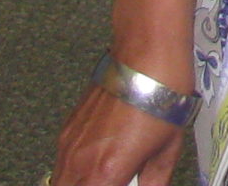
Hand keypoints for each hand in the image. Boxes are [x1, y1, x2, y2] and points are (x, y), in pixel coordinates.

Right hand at [53, 86, 184, 185]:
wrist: (147, 55)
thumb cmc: (163, 97)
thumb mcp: (167, 149)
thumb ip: (154, 181)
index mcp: (106, 172)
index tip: (122, 182)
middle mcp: (80, 161)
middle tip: (111, 180)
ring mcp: (69, 144)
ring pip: (59, 181)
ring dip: (77, 184)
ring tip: (102, 177)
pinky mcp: (68, 128)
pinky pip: (61, 162)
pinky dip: (73, 172)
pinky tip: (94, 165)